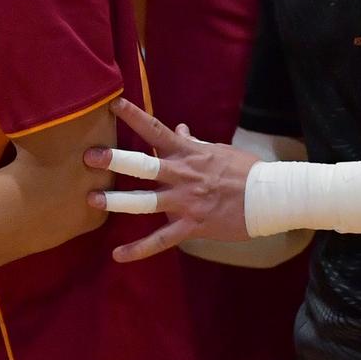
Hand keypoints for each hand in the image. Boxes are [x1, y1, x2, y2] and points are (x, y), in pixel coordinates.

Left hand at [84, 98, 260, 261]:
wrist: (271, 196)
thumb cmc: (244, 171)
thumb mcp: (217, 151)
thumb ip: (193, 143)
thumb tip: (179, 128)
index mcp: (188, 154)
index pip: (156, 130)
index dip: (135, 116)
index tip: (113, 104)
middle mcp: (182, 175)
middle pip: (143, 166)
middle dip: (115, 160)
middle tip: (89, 156)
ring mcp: (186, 202)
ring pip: (146, 202)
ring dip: (118, 201)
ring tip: (93, 200)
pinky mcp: (193, 226)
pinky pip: (162, 240)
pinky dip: (139, 249)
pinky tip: (118, 255)